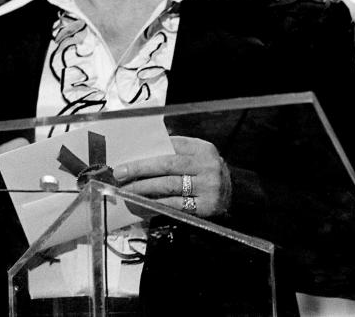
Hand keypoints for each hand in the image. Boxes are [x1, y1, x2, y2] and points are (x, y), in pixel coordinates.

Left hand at [113, 136, 231, 218]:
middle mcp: (208, 166)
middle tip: (120, 173)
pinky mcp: (207, 207)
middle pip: (167, 165)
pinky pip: (176, 204)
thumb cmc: (206, 173)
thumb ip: (175, 151)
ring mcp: (209, 187)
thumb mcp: (197, 156)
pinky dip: (157, 203)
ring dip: (144, 187)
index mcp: (203, 148)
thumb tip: (141, 151)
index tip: (125, 159)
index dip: (146, 153)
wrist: (234, 195)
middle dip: (140, 169)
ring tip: (127, 189)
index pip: (170, 146)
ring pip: (169, 185)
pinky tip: (143, 202)